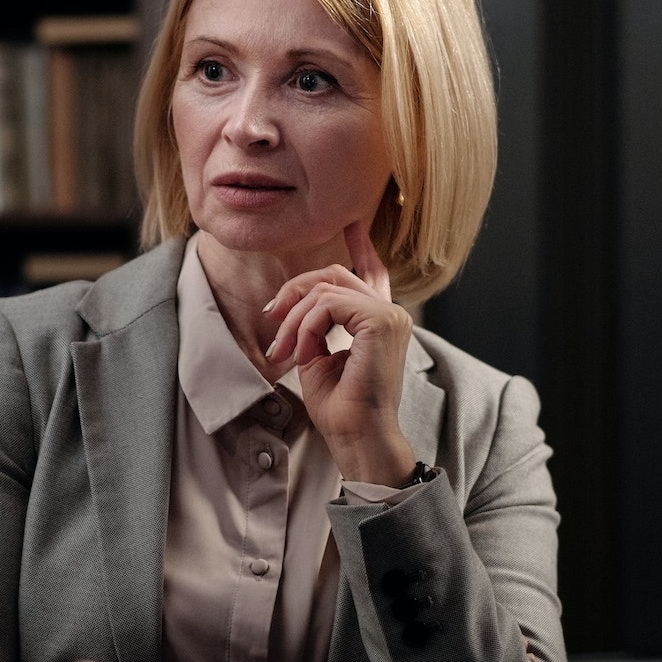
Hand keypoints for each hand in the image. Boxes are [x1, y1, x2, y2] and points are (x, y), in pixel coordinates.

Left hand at [263, 221, 415, 484]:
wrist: (355, 437)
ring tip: (283, 352)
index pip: (372, 271)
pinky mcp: (381, 321)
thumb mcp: (317, 354)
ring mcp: (390, 315)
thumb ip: (315, 323)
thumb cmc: (338, 407)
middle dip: (294, 293)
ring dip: (293, 320)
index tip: (354, 224)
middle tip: (271, 322)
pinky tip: (303, 354)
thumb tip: (296, 303)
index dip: (361, 246)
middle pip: (331, 276)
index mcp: (378, 320)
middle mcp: (390, 313)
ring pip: (324, 290)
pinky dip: (305, 327)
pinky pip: (327, 305)